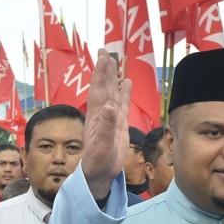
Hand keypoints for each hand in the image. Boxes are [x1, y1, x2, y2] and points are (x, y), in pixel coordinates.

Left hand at [82, 49, 131, 198]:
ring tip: (115, 61)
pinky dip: (125, 92)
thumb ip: (106, 127)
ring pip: (114, 92)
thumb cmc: (97, 161)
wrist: (100, 173)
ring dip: (114, 77)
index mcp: (96, 116)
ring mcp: (111, 118)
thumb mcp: (101, 145)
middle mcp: (103, 113)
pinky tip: (127, 81)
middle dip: (105, 69)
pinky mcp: (120, 124)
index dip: (100, 73)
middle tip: (105, 50)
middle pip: (105, 86)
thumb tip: (110, 107)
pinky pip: (123, 104)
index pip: (98, 89)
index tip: (102, 57)